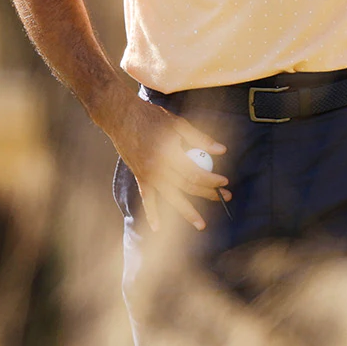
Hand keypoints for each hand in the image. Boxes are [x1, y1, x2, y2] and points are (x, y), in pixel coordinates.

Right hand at [101, 96, 229, 230]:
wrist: (121, 118)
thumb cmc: (151, 117)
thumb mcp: (178, 124)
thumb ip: (200, 139)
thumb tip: (221, 150)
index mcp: (169, 154)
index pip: (195, 173)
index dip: (211, 180)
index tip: (225, 182)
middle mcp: (158, 169)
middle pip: (187, 187)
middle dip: (207, 194)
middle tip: (225, 197)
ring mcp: (147, 175)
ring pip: (171, 197)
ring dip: (187, 212)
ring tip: (201, 224)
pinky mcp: (140, 177)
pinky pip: (148, 199)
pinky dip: (153, 213)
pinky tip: (158, 228)